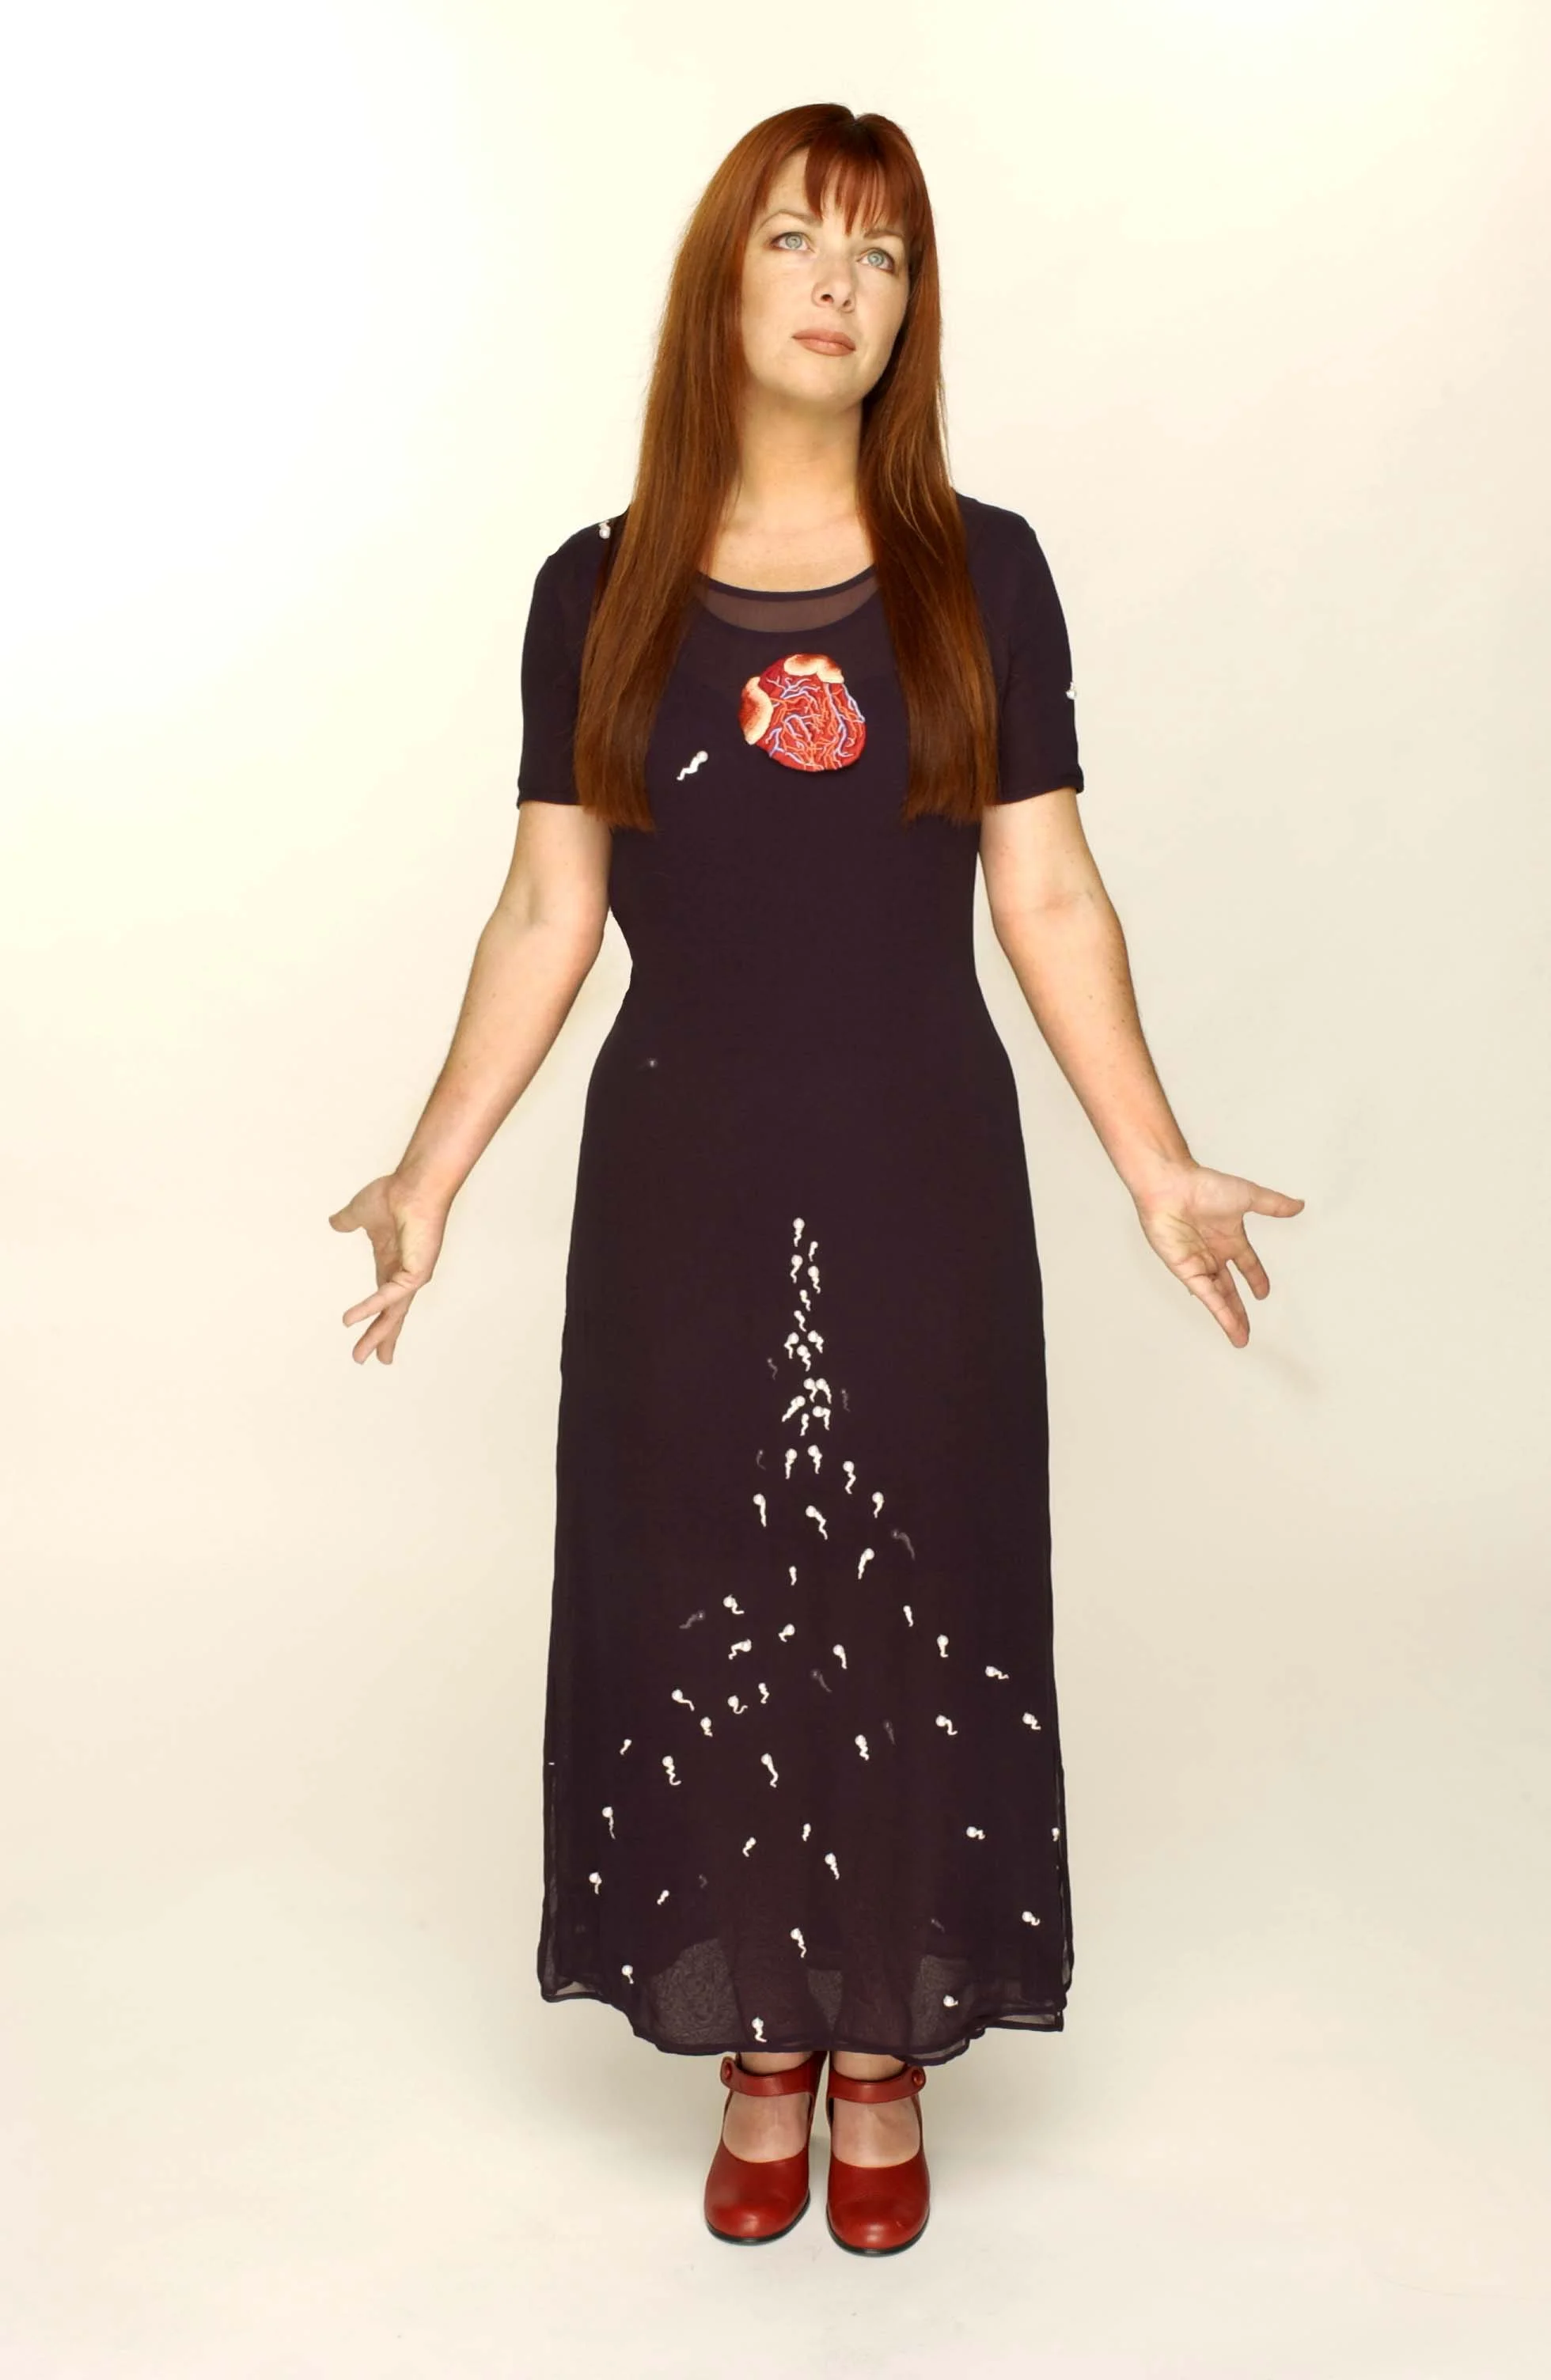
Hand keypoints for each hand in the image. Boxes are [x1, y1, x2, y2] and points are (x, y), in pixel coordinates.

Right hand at [327, 1176, 448, 1364]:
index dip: (377, 1321)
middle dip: (379, 1338)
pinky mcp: (416, 1272)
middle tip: (366, 1361)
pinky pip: (388, 1297)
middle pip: (392, 1315)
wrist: (414, 1183)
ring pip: (392, 1314)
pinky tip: (352, 1319)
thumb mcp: (359, 1213)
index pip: (385, 1302)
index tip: (373, 1342)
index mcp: (393, 1264)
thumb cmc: (394, 1195)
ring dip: (376, 1335)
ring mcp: (412, 1275)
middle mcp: (404, 1274)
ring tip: (361, 1356)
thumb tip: (335, 1223)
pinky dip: (371, 1308)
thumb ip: (346, 1221)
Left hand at [1130, 1161, 1303, 1347]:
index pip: (1246, 1263)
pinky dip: (1218, 1310)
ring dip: (1230, 1318)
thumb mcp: (1247, 1196)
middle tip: (1247, 1330)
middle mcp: (1213, 1253)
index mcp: (1229, 1237)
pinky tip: (1228, 1324)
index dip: (1256, 1278)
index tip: (1263, 1293)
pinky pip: (1206, 1294)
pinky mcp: (1185, 1269)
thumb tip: (1298, 1205)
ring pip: (1218, 1297)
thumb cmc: (1202, 1186)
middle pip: (1229, 1289)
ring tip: (1240, 1337)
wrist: (1171, 1187)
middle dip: (1239, 1310)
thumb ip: (1273, 1205)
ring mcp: (1199, 1262)